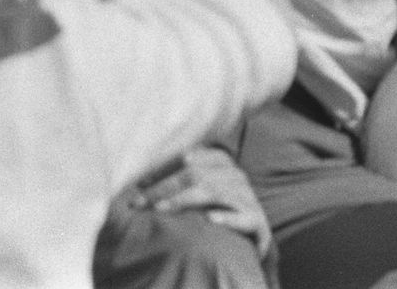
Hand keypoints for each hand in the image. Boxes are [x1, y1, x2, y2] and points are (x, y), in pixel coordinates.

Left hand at [133, 146, 271, 258]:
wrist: (255, 238)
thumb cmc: (220, 211)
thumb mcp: (201, 191)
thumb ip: (177, 183)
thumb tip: (139, 184)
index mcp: (221, 162)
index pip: (187, 158)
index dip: (162, 170)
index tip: (138, 185)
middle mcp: (236, 176)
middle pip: (195, 174)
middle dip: (163, 188)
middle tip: (139, 203)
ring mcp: (248, 197)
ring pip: (214, 193)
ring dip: (183, 201)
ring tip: (160, 210)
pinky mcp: (258, 221)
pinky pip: (244, 217)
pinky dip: (228, 218)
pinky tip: (210, 221)